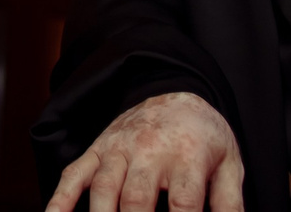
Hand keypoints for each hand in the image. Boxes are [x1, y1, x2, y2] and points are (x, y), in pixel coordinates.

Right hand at [46, 92, 241, 211]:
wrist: (174, 91)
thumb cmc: (205, 136)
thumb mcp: (230, 165)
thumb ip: (229, 203)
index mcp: (186, 156)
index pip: (183, 203)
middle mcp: (148, 151)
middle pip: (136, 199)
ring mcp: (116, 149)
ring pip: (103, 188)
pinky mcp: (96, 149)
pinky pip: (73, 174)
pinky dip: (60, 199)